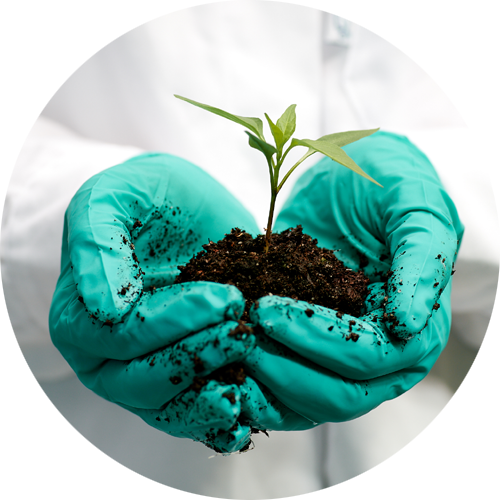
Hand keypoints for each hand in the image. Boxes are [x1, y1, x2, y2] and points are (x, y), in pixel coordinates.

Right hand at [49, 153, 258, 451]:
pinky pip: (192, 412)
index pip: (119, 337)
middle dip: (197, 358)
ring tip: (249, 377)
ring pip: (168, 407)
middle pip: (141, 381)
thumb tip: (104, 309)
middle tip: (243, 330)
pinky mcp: (180, 375)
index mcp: (79, 316)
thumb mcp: (112, 199)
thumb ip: (98, 244)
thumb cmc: (143, 196)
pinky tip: (248, 413)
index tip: (222, 298)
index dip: (170, 324)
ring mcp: (142, 371)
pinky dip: (218, 419)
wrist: (184, 207)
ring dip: (210, 397)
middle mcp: (105, 356)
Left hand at [243, 131, 463, 422]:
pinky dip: (252, 381)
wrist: (351, 179)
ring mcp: (339, 356)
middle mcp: (380, 357)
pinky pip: (281, 382)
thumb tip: (408, 324)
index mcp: (413, 331)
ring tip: (224, 347)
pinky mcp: (305, 347)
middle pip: (338, 395)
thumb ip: (422, 260)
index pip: (367, 358)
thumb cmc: (389, 187)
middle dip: (285, 369)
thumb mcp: (414, 209)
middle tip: (239, 335)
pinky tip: (218, 361)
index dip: (318, 342)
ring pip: (306, 400)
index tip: (268, 311)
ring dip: (263, 383)